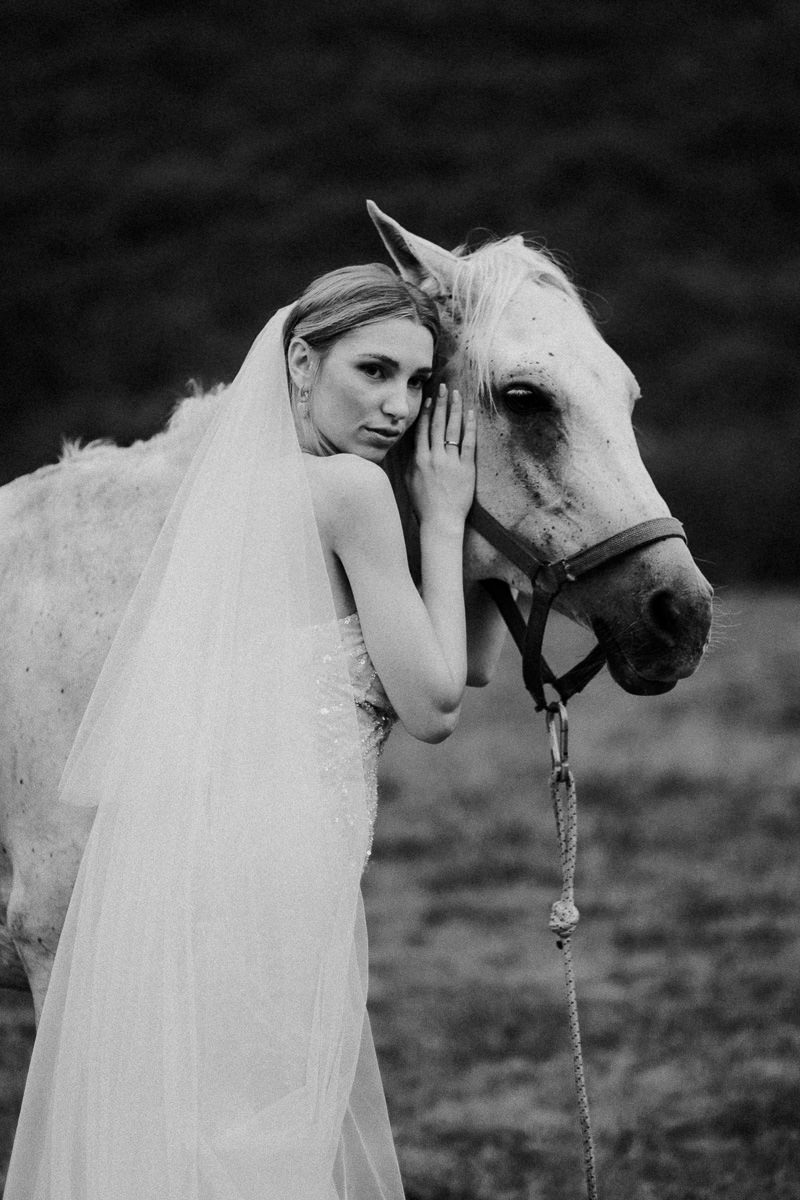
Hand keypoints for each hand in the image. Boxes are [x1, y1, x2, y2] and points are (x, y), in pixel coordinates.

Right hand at [407, 384, 476, 532]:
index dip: (425, 412)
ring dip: (454, 410)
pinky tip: (470, 414)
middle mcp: (433, 458)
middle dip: (440, 404)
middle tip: (443, 387)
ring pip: (451, 430)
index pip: (422, 430)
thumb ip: (411, 462)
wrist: (440, 522)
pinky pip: (468, 443)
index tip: (428, 399)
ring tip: (456, 394)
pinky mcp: (465, 469)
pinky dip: (469, 427)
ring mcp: (450, 462)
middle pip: (436, 424)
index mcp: (419, 460)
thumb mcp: (410, 482)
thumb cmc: (424, 505)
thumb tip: (412, 447)